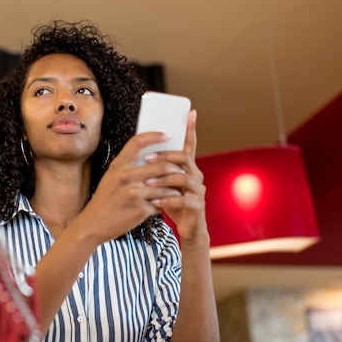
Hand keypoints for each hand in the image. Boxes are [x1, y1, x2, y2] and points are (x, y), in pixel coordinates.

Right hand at [79, 130, 186, 243]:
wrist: (93, 224)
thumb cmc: (105, 199)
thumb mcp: (112, 176)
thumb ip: (128, 165)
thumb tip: (152, 155)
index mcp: (118, 165)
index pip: (138, 142)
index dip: (154, 136)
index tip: (167, 135)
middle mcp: (126, 176)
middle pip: (161, 165)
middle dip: (175, 167)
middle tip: (182, 170)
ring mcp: (134, 193)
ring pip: (165, 186)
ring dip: (174, 188)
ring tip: (178, 188)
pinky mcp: (140, 209)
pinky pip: (161, 203)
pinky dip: (166, 203)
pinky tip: (166, 203)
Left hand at [142, 110, 208, 245]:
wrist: (188, 229)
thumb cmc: (173, 203)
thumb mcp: (165, 184)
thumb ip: (160, 169)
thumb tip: (142, 150)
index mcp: (188, 168)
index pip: (190, 144)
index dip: (190, 129)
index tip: (190, 112)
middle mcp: (196, 175)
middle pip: (184, 158)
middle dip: (165, 156)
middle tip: (147, 159)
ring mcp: (199, 190)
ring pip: (183, 179)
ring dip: (164, 179)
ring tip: (148, 183)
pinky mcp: (197, 206)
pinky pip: (183, 200)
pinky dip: (167, 200)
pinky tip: (154, 202)